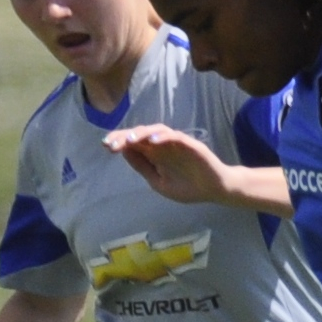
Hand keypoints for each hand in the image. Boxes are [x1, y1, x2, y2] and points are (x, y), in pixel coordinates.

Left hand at [104, 125, 235, 203]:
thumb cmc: (188, 187)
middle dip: (125, 137)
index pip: (134, 143)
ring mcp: (177, 144)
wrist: (215, 190)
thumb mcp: (158, 182)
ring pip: (157, 131)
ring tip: (130, 140)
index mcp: (155, 154)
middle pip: (141, 134)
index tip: (106, 145)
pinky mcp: (191, 145)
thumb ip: (143, 167)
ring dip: (142, 133)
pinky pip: (176, 137)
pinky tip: (153, 141)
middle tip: (112, 143)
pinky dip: (164, 137)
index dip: (119, 141)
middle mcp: (163, 145)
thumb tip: (124, 152)